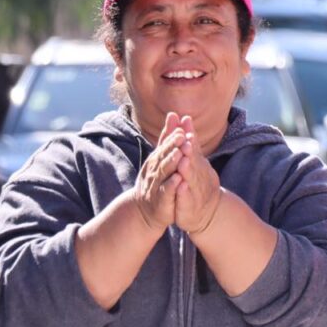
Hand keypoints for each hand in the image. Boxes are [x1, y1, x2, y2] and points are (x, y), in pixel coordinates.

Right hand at [133, 113, 184, 231]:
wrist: (144, 212)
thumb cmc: (156, 181)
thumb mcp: (161, 158)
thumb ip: (167, 138)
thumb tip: (173, 114)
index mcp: (155, 160)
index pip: (164, 147)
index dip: (172, 138)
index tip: (182, 128)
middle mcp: (153, 171)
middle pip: (163, 157)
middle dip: (172, 147)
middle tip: (182, 136)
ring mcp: (155, 186)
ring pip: (163, 173)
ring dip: (171, 163)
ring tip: (180, 154)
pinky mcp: (160, 201)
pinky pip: (166, 192)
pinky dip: (172, 186)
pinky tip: (179, 180)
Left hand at [169, 114, 221, 235]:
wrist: (208, 212)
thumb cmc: (198, 182)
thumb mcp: (194, 160)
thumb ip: (189, 140)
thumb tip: (184, 116)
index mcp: (199, 164)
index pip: (194, 148)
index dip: (190, 138)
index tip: (185, 126)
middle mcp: (201, 175)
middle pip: (195, 162)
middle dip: (191, 152)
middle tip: (185, 142)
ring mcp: (197, 191)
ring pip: (193, 180)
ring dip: (188, 171)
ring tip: (183, 163)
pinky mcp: (191, 206)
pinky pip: (188, 199)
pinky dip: (185, 193)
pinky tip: (181, 188)